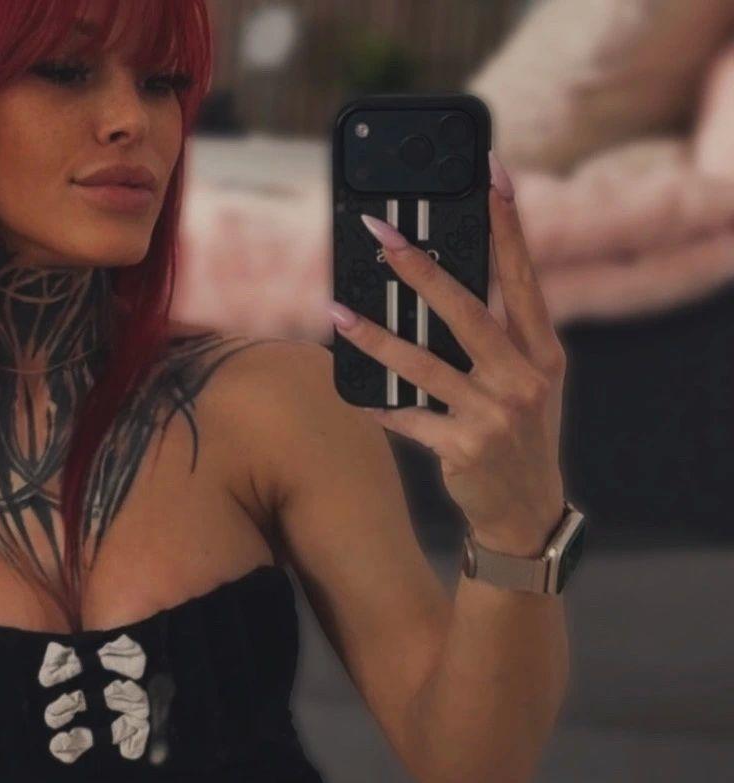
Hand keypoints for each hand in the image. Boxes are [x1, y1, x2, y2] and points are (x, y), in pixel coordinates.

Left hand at [328, 152, 567, 554]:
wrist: (526, 510)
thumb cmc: (519, 432)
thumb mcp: (526, 381)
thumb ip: (496, 338)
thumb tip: (432, 289)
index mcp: (543, 351)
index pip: (523, 276)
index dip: (508, 225)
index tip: (490, 174)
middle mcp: (524, 378)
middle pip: (467, 311)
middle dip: (421, 269)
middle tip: (380, 234)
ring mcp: (496, 415)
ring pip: (424, 364)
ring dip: (376, 336)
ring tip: (337, 311)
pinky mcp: (465, 449)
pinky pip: (407, 417)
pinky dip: (378, 403)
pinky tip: (351, 388)